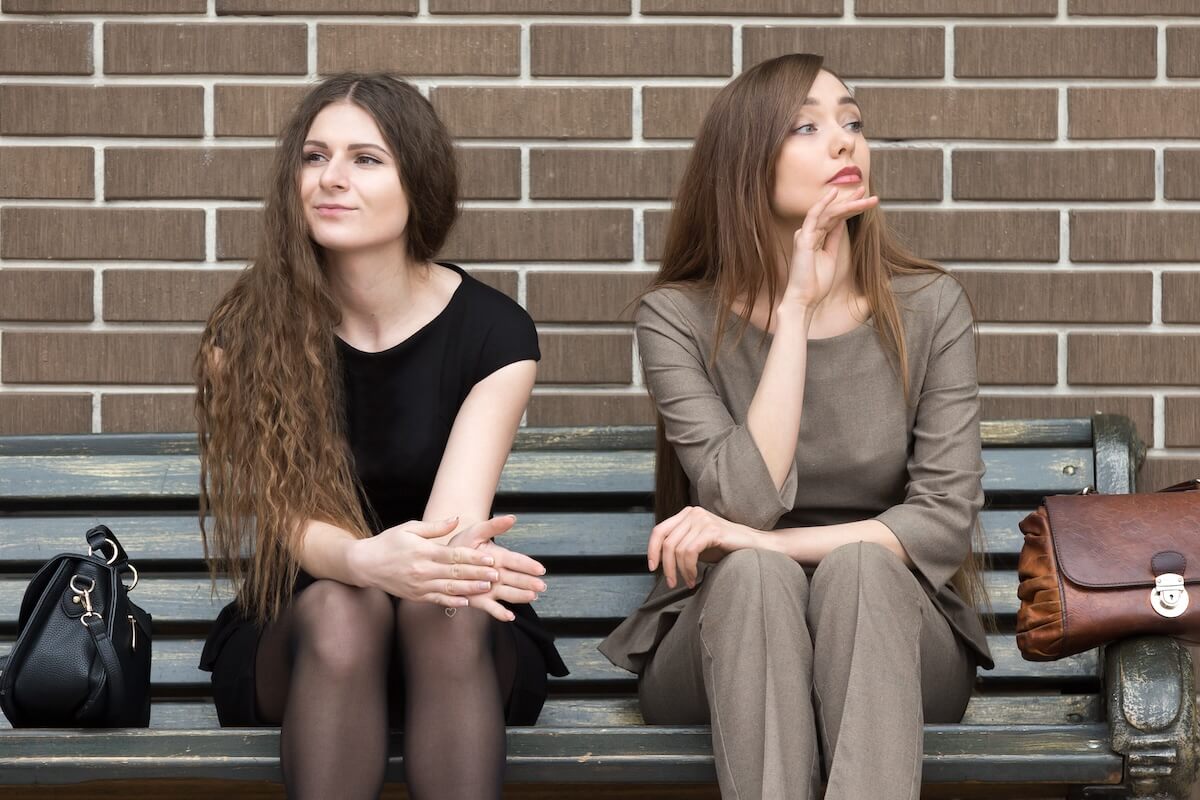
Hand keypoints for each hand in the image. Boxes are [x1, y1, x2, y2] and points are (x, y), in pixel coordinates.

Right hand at [350, 517, 499, 609]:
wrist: (365, 564)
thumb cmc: (388, 542)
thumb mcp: (409, 528)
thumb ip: (435, 526)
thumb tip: (456, 520)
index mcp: (424, 551)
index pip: (454, 555)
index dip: (474, 557)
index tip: (490, 558)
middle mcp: (423, 570)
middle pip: (456, 572)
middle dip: (478, 574)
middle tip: (497, 574)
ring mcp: (419, 585)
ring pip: (450, 588)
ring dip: (470, 588)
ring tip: (488, 588)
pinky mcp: (416, 596)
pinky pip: (438, 599)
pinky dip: (453, 601)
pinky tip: (467, 602)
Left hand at [449, 515, 548, 621]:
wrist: (446, 561)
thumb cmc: (463, 545)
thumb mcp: (477, 531)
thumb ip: (494, 526)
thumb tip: (512, 517)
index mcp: (499, 557)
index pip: (517, 561)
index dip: (529, 565)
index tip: (540, 569)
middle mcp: (498, 574)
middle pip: (517, 579)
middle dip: (529, 582)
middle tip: (541, 585)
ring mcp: (491, 588)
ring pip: (509, 593)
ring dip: (521, 595)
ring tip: (531, 596)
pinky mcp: (482, 600)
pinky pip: (492, 608)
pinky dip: (501, 613)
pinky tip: (509, 616)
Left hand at [647, 506, 756, 589]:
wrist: (754, 546)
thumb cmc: (725, 547)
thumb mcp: (697, 545)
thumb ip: (679, 546)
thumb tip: (658, 559)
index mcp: (687, 514)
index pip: (659, 530)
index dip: (651, 549)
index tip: (652, 567)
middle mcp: (693, 513)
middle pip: (667, 542)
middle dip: (667, 567)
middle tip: (671, 583)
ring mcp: (702, 520)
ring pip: (678, 550)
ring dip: (681, 571)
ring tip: (688, 582)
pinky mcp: (712, 530)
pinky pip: (690, 552)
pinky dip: (688, 569)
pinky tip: (694, 578)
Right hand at [786, 186, 878, 310]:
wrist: (804, 299)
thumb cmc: (815, 283)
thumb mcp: (830, 256)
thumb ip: (834, 239)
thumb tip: (842, 223)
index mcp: (816, 238)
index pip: (835, 218)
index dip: (849, 207)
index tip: (864, 198)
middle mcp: (809, 233)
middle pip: (833, 212)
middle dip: (850, 200)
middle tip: (865, 190)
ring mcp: (805, 234)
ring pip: (829, 213)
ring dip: (847, 203)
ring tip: (863, 195)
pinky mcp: (803, 239)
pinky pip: (814, 217)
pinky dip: (823, 204)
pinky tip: (834, 194)